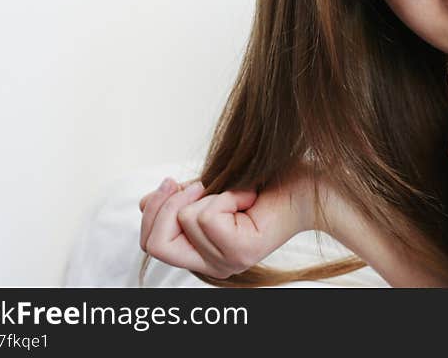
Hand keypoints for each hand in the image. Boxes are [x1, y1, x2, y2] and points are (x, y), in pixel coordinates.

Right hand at [138, 169, 315, 278]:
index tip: (173, 181)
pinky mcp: (240, 252)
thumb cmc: (262, 183)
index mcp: (200, 254)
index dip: (154, 209)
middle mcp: (211, 266)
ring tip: (239, 193)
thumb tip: (143, 203)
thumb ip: (178, 200)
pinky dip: (227, 194)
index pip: (150, 244)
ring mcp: (226, 263)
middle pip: (154, 243)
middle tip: (199, 183)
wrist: (304, 184)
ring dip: (211, 192)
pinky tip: (249, 197)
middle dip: (166, 204)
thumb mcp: (209, 190)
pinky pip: (208, 215)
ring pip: (185, 219)